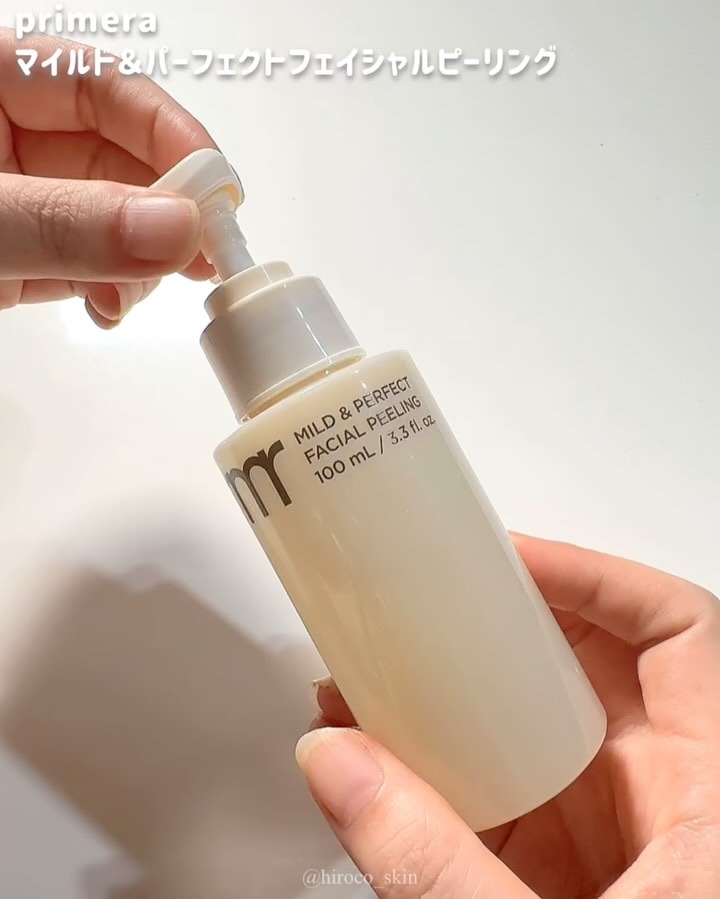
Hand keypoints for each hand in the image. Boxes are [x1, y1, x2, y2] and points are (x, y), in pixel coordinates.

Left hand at [0, 28, 215, 326]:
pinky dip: (115, 289)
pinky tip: (111, 306)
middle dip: (167, 212)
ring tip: (132, 291)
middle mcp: (15, 139)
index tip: (216, 188)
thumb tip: (174, 229)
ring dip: (145, 261)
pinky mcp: (30, 253)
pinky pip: (94, 262)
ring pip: (120, 218)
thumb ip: (67, 222)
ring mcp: (28, 199)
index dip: (170, 131)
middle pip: (124, 158)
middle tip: (204, 252)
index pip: (104, 87)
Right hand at [296, 536, 719, 896]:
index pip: (676, 628)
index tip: (507, 559)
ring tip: (385, 679)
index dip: (592, 575)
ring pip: (551, 729)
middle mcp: (691, 797)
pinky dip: (465, 771)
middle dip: (499, 632)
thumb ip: (431, 864)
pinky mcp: (598, 875)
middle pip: (595, 666)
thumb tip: (337, 767)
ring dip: (467, 701)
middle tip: (424, 610)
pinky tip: (401, 764)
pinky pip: (526, 793)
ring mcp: (643, 838)